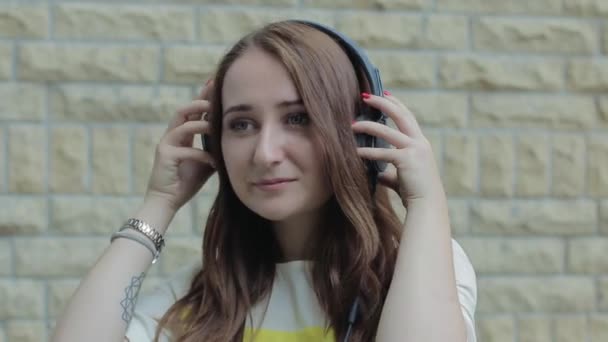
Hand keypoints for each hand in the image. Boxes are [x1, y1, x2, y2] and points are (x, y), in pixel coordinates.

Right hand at [144, 81, 215, 211]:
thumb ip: (214, 148)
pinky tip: (214, 161)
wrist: (167, 201)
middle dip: (201, 102)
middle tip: (218, 100)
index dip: (203, 98)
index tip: (216, 85)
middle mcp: (172, 135)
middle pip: (184, 110)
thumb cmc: (186, 181)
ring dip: (202, 124)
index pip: (193, 111)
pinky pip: (186, 150)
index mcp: (181, 134)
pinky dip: (202, 154)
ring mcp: (166, 144)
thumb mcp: (205, 161)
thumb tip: (234, 139)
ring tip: (217, 126)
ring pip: (184, 124)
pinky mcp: (164, 156)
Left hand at [351, 91, 443, 206]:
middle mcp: (420, 143)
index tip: (384, 93)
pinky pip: (382, 152)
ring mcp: (415, 150)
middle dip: (382, 103)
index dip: (396, 104)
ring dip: (368, 126)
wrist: (427, 206)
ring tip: (352, 124)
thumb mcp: (403, 178)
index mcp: (421, 144)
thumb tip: (378, 174)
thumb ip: (390, 172)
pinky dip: (367, 152)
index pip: (408, 117)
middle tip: (365, 95)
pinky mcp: (407, 160)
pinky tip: (355, 152)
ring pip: (388, 131)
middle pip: (401, 114)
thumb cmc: (416, 193)